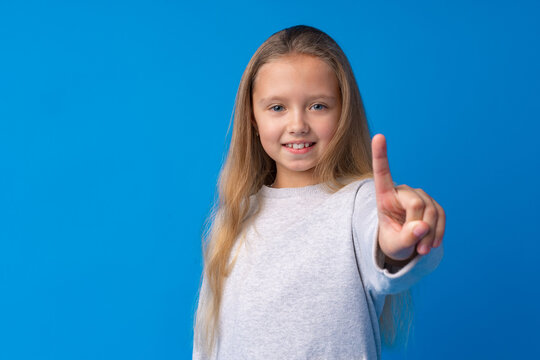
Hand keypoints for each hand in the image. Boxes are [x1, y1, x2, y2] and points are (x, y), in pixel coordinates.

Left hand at [371, 134, 445, 261]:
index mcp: (384, 196)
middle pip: (416, 204)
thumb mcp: (394, 245)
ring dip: (429, 234)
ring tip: (420, 250)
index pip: (382, 173)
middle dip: (418, 227)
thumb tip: (422, 227)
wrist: (404, 246)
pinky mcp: (434, 203)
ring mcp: (419, 196)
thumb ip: (405, 238)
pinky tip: (431, 245)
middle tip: (415, 247)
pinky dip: (438, 233)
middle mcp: (402, 191)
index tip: (378, 136)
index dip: (381, 155)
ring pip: (431, 211)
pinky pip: (441, 216)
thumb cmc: (392, 242)